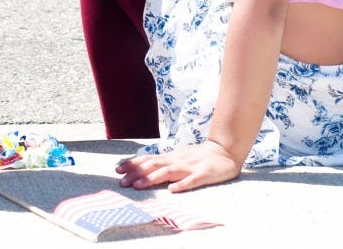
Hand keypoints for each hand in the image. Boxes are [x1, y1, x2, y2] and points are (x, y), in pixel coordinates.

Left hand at [115, 141, 241, 192]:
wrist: (225, 151)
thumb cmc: (199, 157)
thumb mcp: (179, 157)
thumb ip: (164, 162)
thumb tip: (143, 166)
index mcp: (171, 157)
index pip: (148, 159)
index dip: (133, 164)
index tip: (117, 170)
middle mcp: (177, 160)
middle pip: (154, 165)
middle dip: (136, 173)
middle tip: (122, 182)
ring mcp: (190, 167)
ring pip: (168, 172)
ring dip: (152, 178)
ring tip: (138, 186)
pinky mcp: (204, 174)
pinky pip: (192, 180)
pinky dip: (182, 184)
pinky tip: (172, 190)